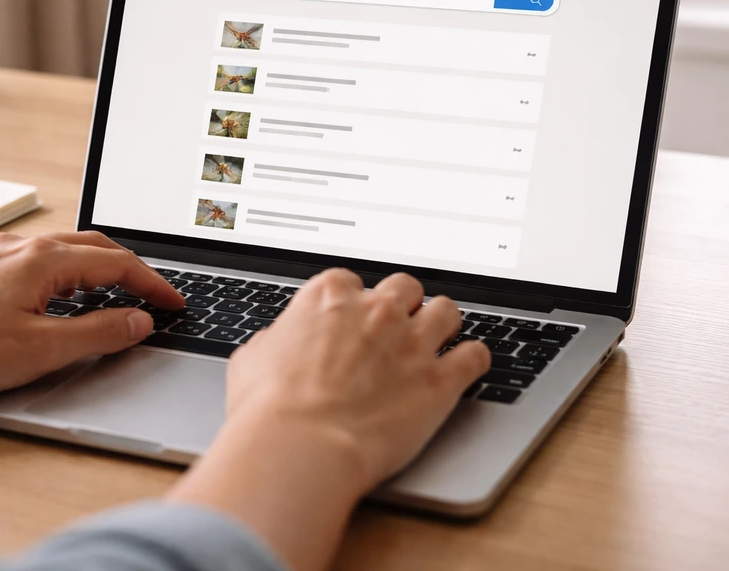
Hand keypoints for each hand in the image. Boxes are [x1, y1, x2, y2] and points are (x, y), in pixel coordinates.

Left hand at [0, 231, 183, 399]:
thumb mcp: (41, 350)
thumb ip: (99, 333)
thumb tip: (138, 321)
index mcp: (44, 259)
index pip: (118, 263)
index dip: (153, 284)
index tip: (173, 303)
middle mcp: (21, 246)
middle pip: (94, 247)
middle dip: (129, 270)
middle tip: (152, 296)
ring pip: (63, 252)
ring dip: (96, 270)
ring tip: (113, 298)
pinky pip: (36, 262)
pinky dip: (65, 276)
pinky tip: (57, 301)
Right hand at [169, 268, 489, 570]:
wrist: (300, 447)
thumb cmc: (268, 409)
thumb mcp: (252, 359)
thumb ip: (277, 341)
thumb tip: (279, 344)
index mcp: (328, 296)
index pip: (351, 282)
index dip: (353, 304)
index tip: (352, 321)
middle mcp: (376, 310)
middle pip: (405, 287)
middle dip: (402, 306)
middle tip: (396, 330)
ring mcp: (412, 342)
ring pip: (447, 311)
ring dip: (442, 325)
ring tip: (438, 341)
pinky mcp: (440, 380)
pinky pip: (476, 355)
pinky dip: (474, 360)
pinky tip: (467, 367)